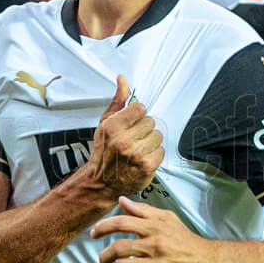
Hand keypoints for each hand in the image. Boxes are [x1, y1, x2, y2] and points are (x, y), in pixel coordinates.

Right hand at [77, 76, 162, 200]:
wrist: (101, 182)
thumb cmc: (103, 152)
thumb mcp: (105, 124)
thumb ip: (117, 101)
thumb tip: (122, 80)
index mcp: (112, 127)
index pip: (140, 108)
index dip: (136, 115)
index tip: (131, 123)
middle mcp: (124, 141)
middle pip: (150, 122)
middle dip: (143, 129)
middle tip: (133, 138)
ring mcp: (137, 154)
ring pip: (158, 136)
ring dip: (150, 141)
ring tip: (138, 148)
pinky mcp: (147, 166)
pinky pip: (161, 151)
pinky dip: (154, 154)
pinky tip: (142, 157)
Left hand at [93, 196, 220, 262]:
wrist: (209, 261)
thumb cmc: (184, 239)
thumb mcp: (167, 219)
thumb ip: (143, 211)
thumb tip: (122, 201)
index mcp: (154, 227)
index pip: (121, 223)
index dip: (102, 228)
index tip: (93, 234)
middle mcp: (154, 244)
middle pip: (117, 248)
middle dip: (103, 256)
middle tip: (102, 261)